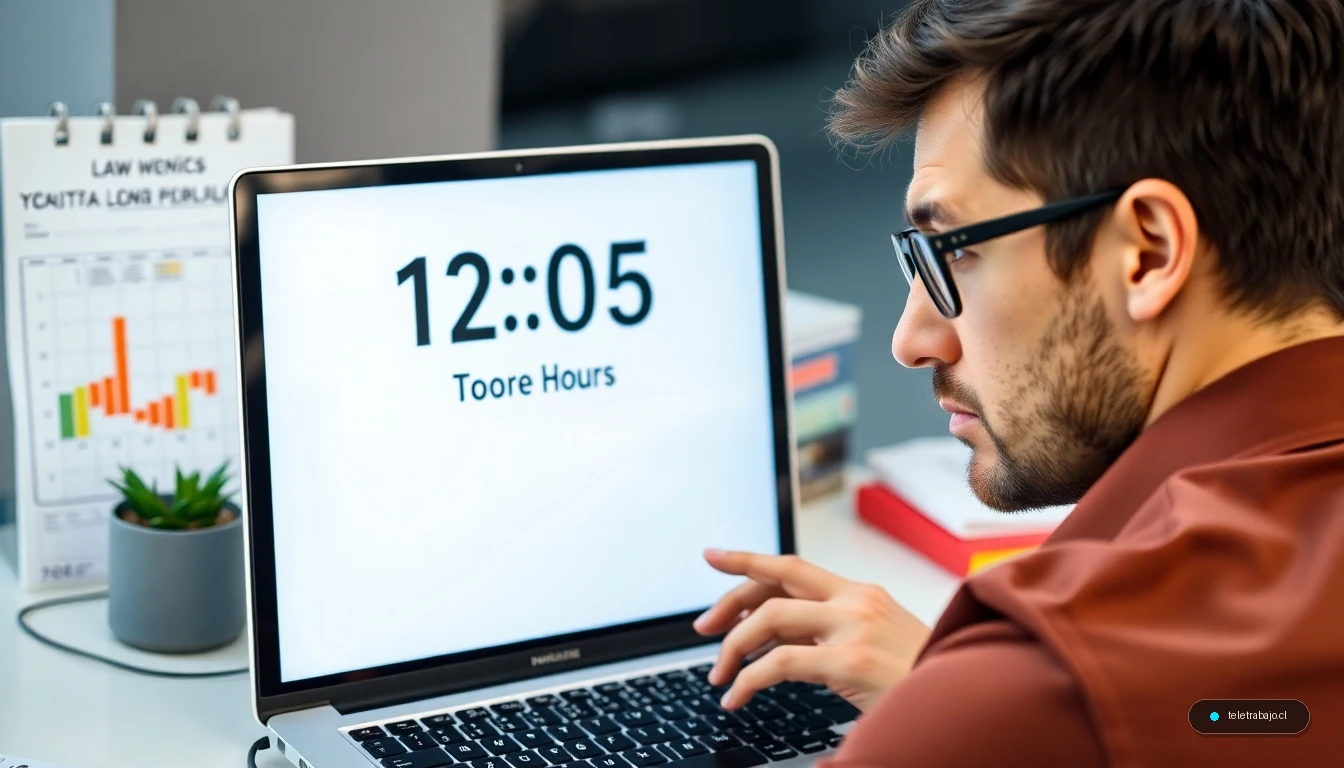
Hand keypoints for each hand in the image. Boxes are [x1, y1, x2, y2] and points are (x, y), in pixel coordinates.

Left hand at [692, 549, 930, 712]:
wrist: (972, 700)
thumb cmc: (923, 682)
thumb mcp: (874, 648)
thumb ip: (826, 636)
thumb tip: (772, 641)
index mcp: (862, 594)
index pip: (792, 567)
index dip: (748, 559)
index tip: (713, 555)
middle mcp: (856, 602)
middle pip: (774, 584)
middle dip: (729, 603)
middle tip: (702, 629)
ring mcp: (855, 628)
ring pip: (769, 619)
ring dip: (733, 646)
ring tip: (719, 676)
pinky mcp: (851, 662)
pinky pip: (777, 664)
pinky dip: (747, 681)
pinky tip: (737, 699)